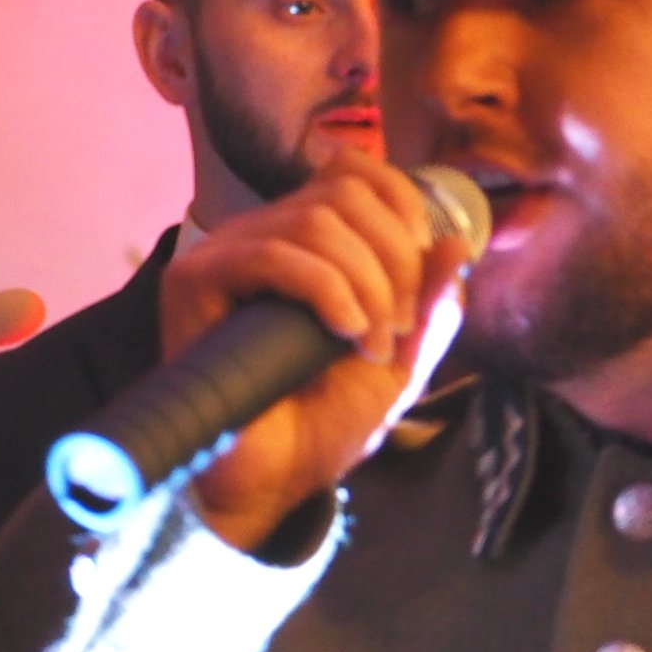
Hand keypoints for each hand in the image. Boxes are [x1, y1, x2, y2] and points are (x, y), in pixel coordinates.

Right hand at [159, 150, 465, 550]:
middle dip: (394, 261)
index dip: (403, 209)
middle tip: (397, 328)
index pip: (355, 171)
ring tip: (370, 344)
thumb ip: (432, 306)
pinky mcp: (195, 282)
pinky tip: (345, 335)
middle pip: (346, 195)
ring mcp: (226, 255)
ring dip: (366, 286)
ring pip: (316, 223)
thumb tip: (457, 244)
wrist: (274, 479)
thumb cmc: (327, 421)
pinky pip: (274, 255)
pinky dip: (328, 292)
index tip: (419, 280)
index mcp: (308, 240)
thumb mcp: (402, 359)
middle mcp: (264, 234)